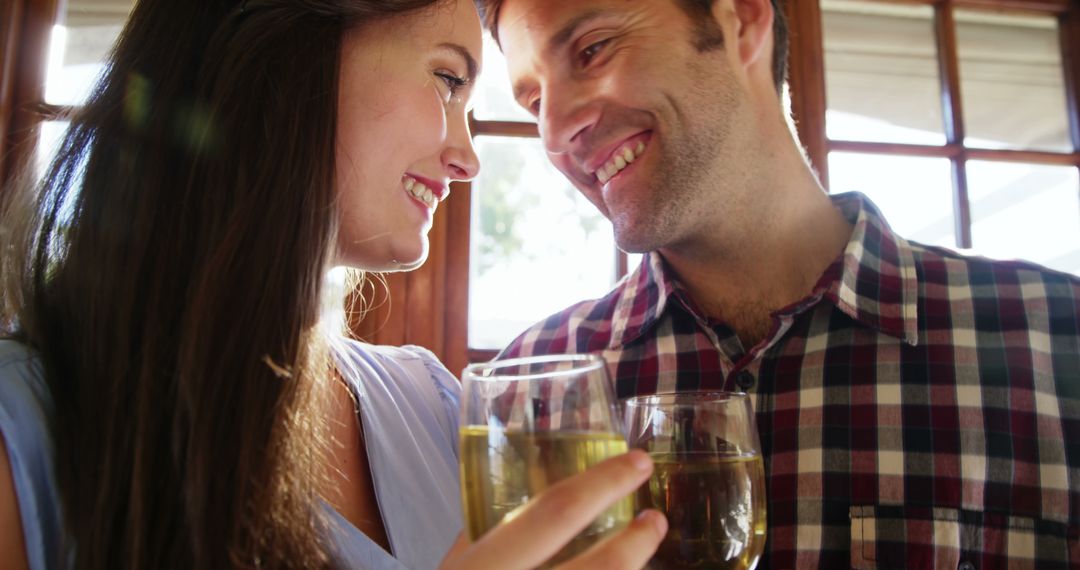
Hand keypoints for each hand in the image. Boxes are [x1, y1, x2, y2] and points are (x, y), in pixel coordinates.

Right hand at [439, 449, 666, 569]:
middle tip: (655, 519)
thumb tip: (522, 490)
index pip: (554, 514)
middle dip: (637, 542)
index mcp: (483, 569)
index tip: (637, 463)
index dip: (602, 484)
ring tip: (642, 554)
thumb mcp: (453, 569)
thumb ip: (482, 535)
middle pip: (601, 568)